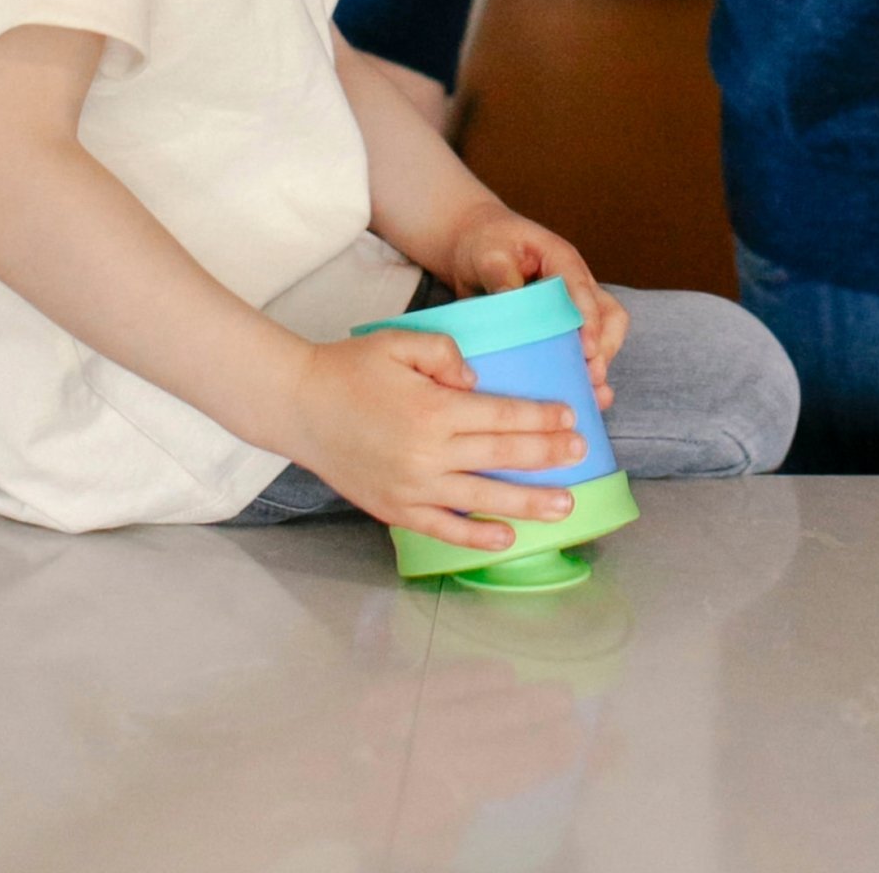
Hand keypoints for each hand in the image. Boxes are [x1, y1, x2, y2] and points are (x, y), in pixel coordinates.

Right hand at [286, 329, 583, 549]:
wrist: (296, 405)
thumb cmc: (347, 369)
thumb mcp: (397, 342)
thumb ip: (445, 353)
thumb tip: (478, 381)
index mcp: (433, 408)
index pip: (503, 415)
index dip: (541, 417)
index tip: (569, 416)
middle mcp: (428, 452)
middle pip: (504, 456)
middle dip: (549, 454)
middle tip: (582, 452)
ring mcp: (413, 486)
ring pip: (484, 498)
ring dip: (530, 501)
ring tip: (566, 504)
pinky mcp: (395, 508)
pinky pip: (444, 529)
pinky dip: (477, 537)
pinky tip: (506, 537)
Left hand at [445, 200, 628, 409]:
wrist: (471, 249)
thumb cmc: (484, 244)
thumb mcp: (489, 254)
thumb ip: (501, 275)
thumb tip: (511, 299)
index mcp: (561, 260)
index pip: (583, 290)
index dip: (590, 321)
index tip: (588, 351)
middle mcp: (575, 286)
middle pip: (608, 315)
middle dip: (605, 347)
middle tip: (591, 376)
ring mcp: (570, 308)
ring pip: (601, 336)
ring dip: (598, 364)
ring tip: (592, 394)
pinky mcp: (558, 328)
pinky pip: (577, 350)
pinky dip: (579, 372)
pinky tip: (577, 395)